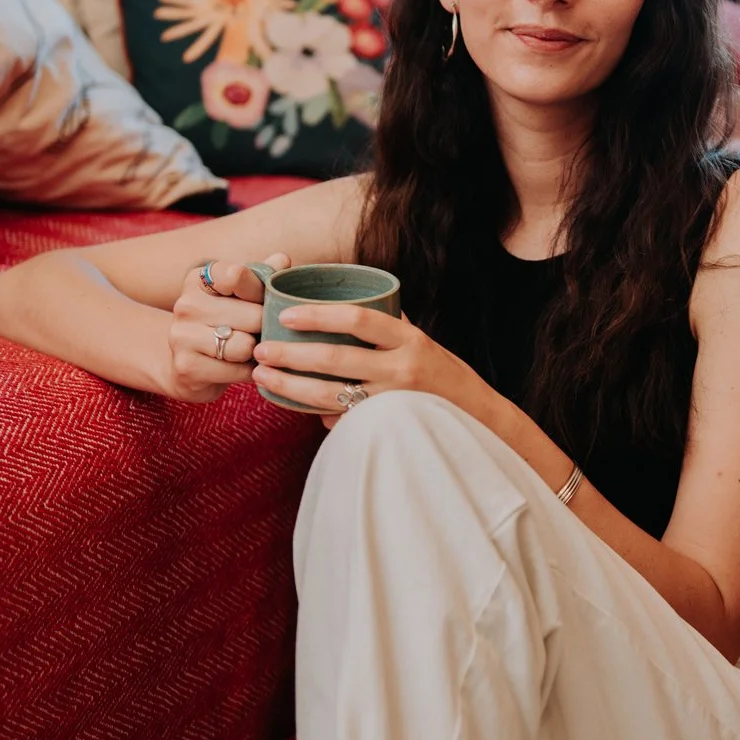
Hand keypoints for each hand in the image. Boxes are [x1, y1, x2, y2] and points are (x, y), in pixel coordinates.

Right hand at [166, 252, 290, 402]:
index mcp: (199, 279)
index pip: (239, 275)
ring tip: (250, 350)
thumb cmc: (223, 324)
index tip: (262, 301)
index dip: (261, 290)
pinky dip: (248, 372)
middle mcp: (186, 304)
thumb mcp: (240, 296)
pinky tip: (240, 367)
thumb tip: (283, 260)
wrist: (188, 365)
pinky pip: (238, 371)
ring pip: (245, 345)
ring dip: (256, 352)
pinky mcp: (187, 367)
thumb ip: (262, 276)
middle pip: (253, 315)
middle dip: (264, 327)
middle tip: (260, 332)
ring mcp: (182, 336)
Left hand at [251, 303, 483, 429]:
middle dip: (292, 354)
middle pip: (336, 357)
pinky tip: (291, 404)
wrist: (478, 418)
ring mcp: (393, 401)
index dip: (320, 314)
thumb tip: (337, 313)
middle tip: (261, 349)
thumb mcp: (420, 343)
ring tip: (263, 376)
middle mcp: (402, 368)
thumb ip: (384, 328)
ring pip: (331, 394)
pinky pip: (343, 419)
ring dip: (291, 385)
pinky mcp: (386, 427)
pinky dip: (315, 412)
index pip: (359, 319)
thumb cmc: (442, 375)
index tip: (287, 314)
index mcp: (409, 339)